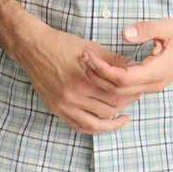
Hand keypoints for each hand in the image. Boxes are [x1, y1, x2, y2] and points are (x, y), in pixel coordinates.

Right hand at [15, 25, 143, 134]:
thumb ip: (113, 60)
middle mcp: (72, 97)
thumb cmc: (62, 44)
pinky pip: (77, 126)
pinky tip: (102, 122)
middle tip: (133, 100)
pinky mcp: (55, 109)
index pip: (115, 96)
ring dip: (111, 123)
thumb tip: (133, 67)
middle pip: (107, 111)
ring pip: (93, 124)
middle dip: (124, 106)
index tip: (138, 90)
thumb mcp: (91, 48)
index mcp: (83, 81)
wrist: (33, 47)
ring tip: (122, 119)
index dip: (130, 94)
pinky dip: (92, 127)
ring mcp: (62, 106)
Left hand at [79, 18, 172, 99]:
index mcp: (157, 71)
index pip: (122, 79)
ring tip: (87, 63)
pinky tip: (100, 71)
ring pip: (121, 94)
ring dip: (101, 82)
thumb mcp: (166, 26)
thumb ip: (145, 29)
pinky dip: (110, 83)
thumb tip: (124, 34)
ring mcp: (151, 86)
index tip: (89, 56)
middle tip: (82, 58)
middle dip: (97, 76)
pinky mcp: (149, 84)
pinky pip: (126, 91)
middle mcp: (153, 84)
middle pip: (118, 91)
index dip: (103, 70)